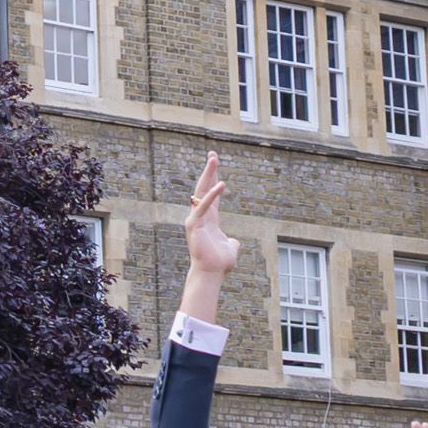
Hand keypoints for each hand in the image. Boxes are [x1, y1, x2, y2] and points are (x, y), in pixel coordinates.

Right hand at [182, 152, 234, 282]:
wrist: (211, 273)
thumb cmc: (220, 263)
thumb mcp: (229, 249)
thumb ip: (231, 243)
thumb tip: (233, 242)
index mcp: (208, 219)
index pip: (211, 194)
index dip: (214, 179)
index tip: (215, 164)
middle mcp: (200, 215)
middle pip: (205, 187)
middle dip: (209, 170)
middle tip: (213, 154)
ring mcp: (195, 218)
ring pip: (202, 191)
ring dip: (208, 174)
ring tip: (213, 158)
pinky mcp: (194, 224)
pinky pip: (204, 206)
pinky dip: (212, 195)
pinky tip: (221, 184)